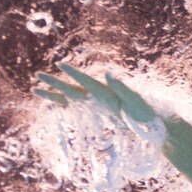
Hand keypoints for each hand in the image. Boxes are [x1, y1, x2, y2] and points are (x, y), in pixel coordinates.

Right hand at [35, 64, 156, 123]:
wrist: (155, 126)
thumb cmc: (146, 113)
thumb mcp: (134, 100)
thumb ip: (120, 86)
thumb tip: (107, 72)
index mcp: (107, 91)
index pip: (87, 80)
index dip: (73, 73)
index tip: (60, 64)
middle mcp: (100, 96)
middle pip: (74, 88)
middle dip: (56, 82)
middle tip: (37, 75)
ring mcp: (99, 104)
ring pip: (72, 98)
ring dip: (55, 94)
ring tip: (37, 89)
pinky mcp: (100, 113)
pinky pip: (78, 108)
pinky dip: (64, 105)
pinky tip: (56, 105)